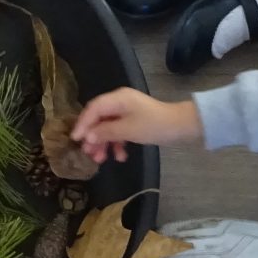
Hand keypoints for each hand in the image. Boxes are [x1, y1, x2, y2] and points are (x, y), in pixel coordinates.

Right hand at [71, 88, 200, 161]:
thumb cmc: (154, 125)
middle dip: (93, 136)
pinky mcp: (134, 121)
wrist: (182, 127)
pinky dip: (117, 143)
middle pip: (99, 118)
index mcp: (117, 98)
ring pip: (108, 127)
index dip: (82, 124)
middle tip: (88, 153)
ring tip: (102, 159)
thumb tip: (88, 136)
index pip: (93, 109)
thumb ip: (106, 132)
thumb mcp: (128, 130)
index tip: (75, 139)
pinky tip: (120, 156)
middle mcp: (120, 102)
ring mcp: (128, 112)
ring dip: (104, 143)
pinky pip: (119, 131)